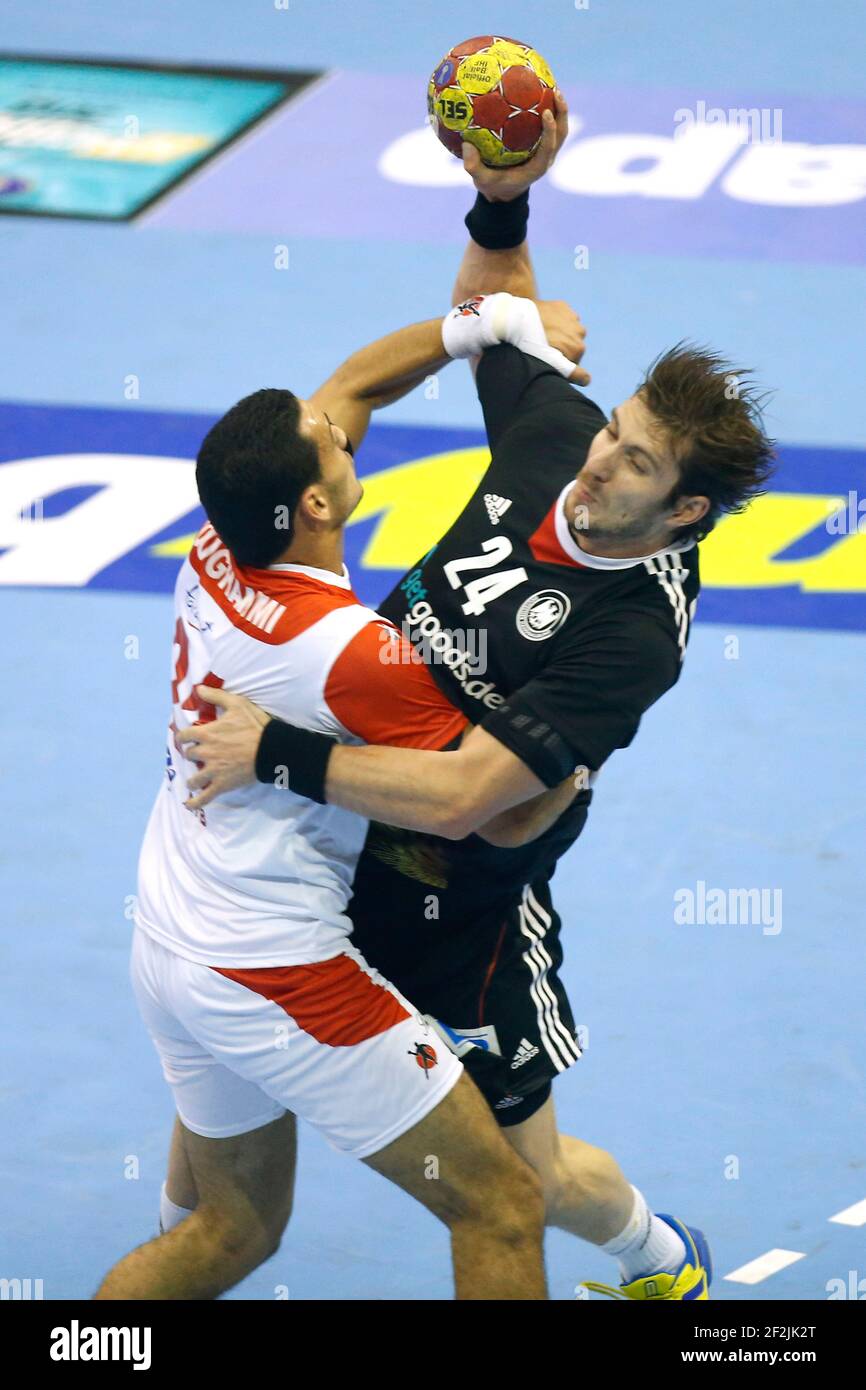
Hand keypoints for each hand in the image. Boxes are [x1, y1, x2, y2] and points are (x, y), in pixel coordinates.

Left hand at [177, 686, 270, 810]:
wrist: (272, 749)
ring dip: (193, 778)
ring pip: (193, 778)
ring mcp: (213, 771)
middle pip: (189, 756)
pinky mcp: (222, 785)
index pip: (184, 736)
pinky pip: (204, 797)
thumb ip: (216, 695)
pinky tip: (189, 805)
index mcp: (206, 734)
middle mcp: (206, 753)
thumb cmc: (255, 725)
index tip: (185, 738)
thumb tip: (198, 688)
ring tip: (196, 778)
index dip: (183, 737)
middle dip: (192, 755)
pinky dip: (195, 803)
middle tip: (197, 755)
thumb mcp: (237, 704)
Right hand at [461, 87, 569, 201]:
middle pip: (561, 133)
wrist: (503, 192)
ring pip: (559, 127)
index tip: (546, 112)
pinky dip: (545, 107)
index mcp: (537, 167)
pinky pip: (546, 124)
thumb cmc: (494, 186)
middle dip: (562, 113)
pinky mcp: (541, 144)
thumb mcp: (482, 181)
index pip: (549, 147)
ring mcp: (546, 150)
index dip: (550, 130)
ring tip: (552, 86)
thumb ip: (474, 167)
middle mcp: (546, 157)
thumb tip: (466, 146)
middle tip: (555, 91)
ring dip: (559, 108)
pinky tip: (535, 90)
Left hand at [536, 300, 588, 384]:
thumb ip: (571, 372)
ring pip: (569, 332)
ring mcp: (573, 318)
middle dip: (561, 350)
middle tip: (542, 349)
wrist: (514, 318)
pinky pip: (564, 318)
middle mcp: (580, 332)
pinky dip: (557, 322)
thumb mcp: (551, 363)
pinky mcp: (564, 306)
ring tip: (541, 336)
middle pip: (573, 348)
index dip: (562, 366)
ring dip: (561, 335)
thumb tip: (587, 380)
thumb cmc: (530, 345)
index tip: (548, 362)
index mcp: (578, 348)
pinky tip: (542, 325)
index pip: (575, 365)